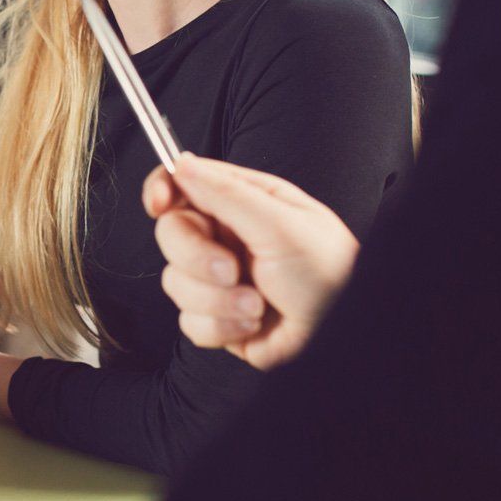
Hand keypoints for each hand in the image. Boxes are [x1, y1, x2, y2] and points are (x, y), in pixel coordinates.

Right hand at [143, 154, 358, 370]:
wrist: (341, 336)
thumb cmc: (327, 274)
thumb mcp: (280, 224)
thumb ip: (226, 193)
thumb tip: (182, 163)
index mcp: (244, 202)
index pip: (186, 183)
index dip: (163, 189)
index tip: (159, 205)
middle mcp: (227, 237)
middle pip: (171, 234)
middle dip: (196, 258)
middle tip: (231, 270)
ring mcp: (220, 279)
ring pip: (176, 282)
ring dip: (217, 300)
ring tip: (258, 304)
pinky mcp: (218, 318)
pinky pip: (189, 321)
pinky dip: (221, 327)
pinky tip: (253, 325)